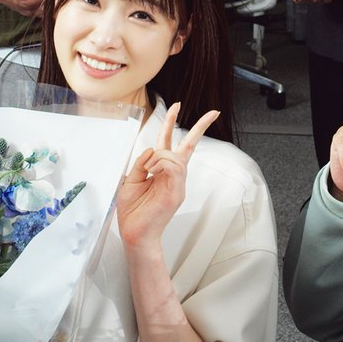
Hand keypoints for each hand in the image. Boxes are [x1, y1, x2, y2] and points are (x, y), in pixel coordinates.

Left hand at [117, 103, 220, 250]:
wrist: (135, 234)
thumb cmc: (132, 211)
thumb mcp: (130, 180)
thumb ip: (141, 163)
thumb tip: (151, 151)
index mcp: (160, 170)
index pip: (169, 143)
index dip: (171, 123)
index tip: (176, 106)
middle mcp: (172, 176)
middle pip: (188, 146)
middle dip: (200, 127)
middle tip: (212, 113)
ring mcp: (177, 184)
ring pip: (175, 156)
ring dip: (158, 157)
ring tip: (147, 171)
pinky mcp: (177, 193)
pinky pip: (173, 167)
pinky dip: (160, 164)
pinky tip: (152, 172)